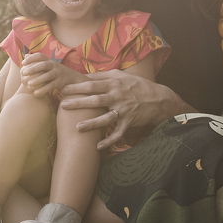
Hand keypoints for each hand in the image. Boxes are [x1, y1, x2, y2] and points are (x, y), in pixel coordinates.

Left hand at [19, 52, 82, 97]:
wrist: (72, 78)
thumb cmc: (55, 71)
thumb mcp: (48, 65)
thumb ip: (38, 61)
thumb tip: (26, 55)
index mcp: (49, 61)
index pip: (41, 56)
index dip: (32, 58)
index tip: (23, 63)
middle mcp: (54, 66)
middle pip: (44, 65)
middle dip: (34, 68)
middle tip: (24, 72)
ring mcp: (58, 74)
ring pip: (48, 76)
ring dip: (38, 79)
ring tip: (29, 84)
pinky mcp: (60, 83)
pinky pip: (51, 86)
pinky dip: (43, 90)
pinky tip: (35, 93)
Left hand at [58, 69, 176, 150]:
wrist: (159, 98)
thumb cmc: (137, 85)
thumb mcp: (121, 76)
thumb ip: (102, 76)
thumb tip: (84, 76)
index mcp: (114, 84)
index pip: (92, 85)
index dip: (77, 87)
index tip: (63, 90)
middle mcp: (117, 97)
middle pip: (95, 100)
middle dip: (79, 103)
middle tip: (63, 106)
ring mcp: (124, 110)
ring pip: (106, 118)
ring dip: (92, 124)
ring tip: (78, 128)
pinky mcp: (130, 122)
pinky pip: (118, 133)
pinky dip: (109, 140)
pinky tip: (98, 147)